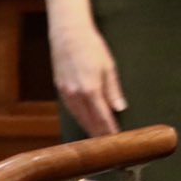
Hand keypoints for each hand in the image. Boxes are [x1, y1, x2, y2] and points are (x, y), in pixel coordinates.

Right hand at [50, 18, 124, 136]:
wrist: (68, 35)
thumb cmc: (92, 47)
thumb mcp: (109, 66)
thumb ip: (114, 90)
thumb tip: (120, 108)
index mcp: (91, 89)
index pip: (102, 116)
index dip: (109, 129)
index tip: (117, 140)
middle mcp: (76, 94)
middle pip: (89, 121)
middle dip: (100, 133)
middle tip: (109, 145)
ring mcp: (66, 93)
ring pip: (79, 117)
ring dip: (89, 128)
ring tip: (99, 138)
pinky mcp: (60, 90)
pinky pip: (72, 110)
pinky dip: (80, 118)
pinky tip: (86, 122)